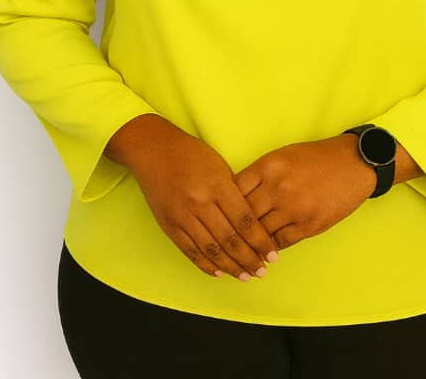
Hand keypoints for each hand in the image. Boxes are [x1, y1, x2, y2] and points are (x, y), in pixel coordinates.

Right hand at [121, 117, 280, 281]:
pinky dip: (206, 264)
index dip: (260, 241)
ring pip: (211, 250)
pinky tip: (219, 272)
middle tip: (262, 271)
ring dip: (231, 267)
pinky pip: (190, 251)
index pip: (245, 220)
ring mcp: (182, 216)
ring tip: (245, 276)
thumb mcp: (219, 165)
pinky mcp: (168, 225)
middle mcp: (200, 203)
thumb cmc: (191, 154)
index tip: (272, 254)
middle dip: (249, 259)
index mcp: (217, 185)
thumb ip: (233, 192)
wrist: (153, 151)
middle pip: (230, 239)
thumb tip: (251, 223)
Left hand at [232, 135, 375, 252]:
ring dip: (250, 244)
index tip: (218, 214)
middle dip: (233, 229)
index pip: (234, 190)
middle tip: (222, 241)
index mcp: (269, 167)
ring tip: (240, 254)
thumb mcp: (283, 156)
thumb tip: (237, 195)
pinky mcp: (309, 225)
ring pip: (260, 233)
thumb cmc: (316, 157)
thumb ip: (260, 174)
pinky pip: (280, 242)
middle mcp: (278, 188)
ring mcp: (293, 208)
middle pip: (244, 215)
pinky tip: (264, 252)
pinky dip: (270, 249)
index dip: (224, 204)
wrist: (353, 163)